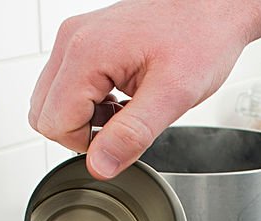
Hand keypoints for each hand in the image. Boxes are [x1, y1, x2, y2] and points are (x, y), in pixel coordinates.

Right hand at [29, 0, 259, 179]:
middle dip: (83, 131)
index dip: (86, 143)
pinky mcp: (87, 41)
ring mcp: (76, 38)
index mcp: (86, 52)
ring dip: (88, 117)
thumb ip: (133, 134)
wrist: (214, 8)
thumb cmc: (201, 39)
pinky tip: (125, 97)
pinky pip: (70, 85)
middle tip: (125, 124)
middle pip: (46, 113)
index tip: (121, 138)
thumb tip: (100, 165)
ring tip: (129, 108)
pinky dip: (93, 102)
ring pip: (55, 100)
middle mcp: (73, 40)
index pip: (54, 122)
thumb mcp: (174, 96)